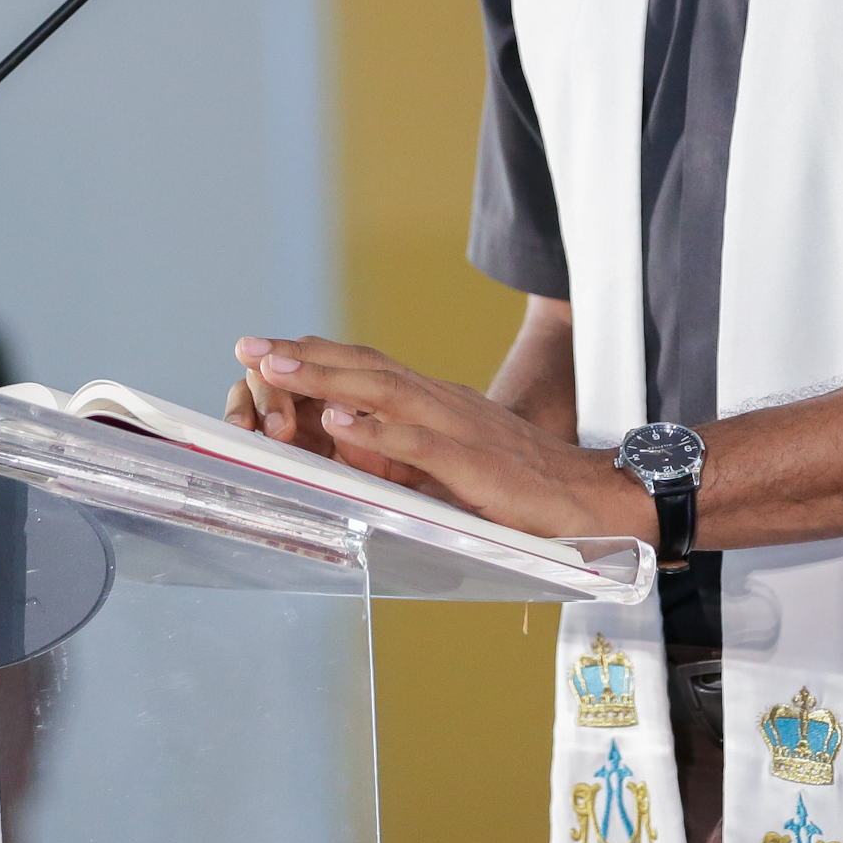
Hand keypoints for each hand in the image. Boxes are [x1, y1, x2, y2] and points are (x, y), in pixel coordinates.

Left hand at [233, 336, 653, 539]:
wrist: (592, 497)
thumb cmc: (522, 485)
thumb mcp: (454, 462)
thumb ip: (404, 450)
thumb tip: (345, 442)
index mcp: (437, 402)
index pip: (369, 366)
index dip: (317, 354)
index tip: (267, 346)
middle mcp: (443, 404)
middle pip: (366, 366)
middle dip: (304, 354)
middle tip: (250, 345)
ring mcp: (459, 430)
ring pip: (383, 391)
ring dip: (326, 377)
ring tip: (277, 367)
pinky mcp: (474, 465)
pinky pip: (418, 442)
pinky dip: (375, 429)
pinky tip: (339, 421)